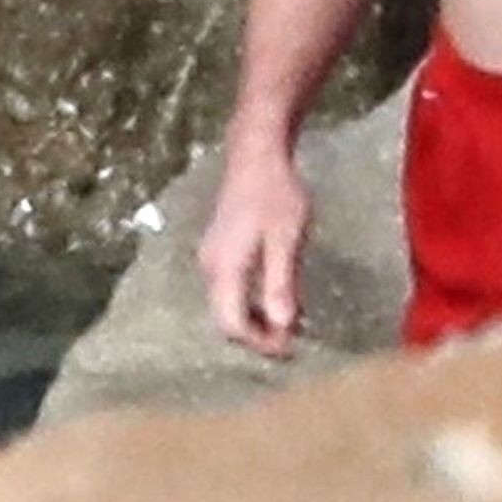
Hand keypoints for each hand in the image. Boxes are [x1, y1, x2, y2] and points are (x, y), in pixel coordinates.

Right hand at [196, 147, 311, 357]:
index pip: (233, 324)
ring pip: (228, 303)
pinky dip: (251, 299)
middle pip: (227, 318)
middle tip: (292, 340)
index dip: (260, 342)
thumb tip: (282, 327)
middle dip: (257, 335)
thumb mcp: (286, 239)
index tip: (291, 348)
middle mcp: (210, 267)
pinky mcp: (219, 248)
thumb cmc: (276, 193)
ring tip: (289, 321)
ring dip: (255, 318)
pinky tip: (277, 293)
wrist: (257, 153)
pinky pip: (230, 287)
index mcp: (224, 269)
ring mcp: (211, 257)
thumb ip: (281, 283)